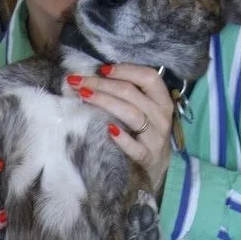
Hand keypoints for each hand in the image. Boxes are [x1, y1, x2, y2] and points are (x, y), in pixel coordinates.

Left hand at [66, 63, 176, 193]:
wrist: (156, 170)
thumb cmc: (145, 135)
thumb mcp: (145, 112)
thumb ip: (130, 95)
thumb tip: (98, 76)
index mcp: (162, 100)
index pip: (148, 77)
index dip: (125, 70)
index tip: (101, 69)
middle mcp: (161, 116)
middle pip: (132, 93)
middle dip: (102, 84)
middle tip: (78, 81)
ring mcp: (156, 138)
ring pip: (131, 114)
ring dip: (105, 101)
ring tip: (84, 95)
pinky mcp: (148, 157)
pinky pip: (135, 147)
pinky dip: (122, 138)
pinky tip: (108, 130)